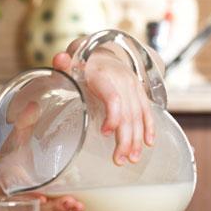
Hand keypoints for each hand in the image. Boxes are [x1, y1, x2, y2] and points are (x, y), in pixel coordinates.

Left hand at [52, 39, 156, 165]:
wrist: (101, 50)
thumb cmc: (82, 62)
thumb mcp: (70, 61)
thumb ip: (63, 63)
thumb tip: (60, 59)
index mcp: (104, 76)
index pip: (113, 98)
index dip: (113, 116)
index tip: (104, 133)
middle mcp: (122, 81)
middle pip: (128, 113)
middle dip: (125, 139)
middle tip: (119, 160)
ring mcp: (133, 86)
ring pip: (139, 115)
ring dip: (137, 139)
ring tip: (132, 159)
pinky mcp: (139, 91)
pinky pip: (147, 110)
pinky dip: (149, 126)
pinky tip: (148, 143)